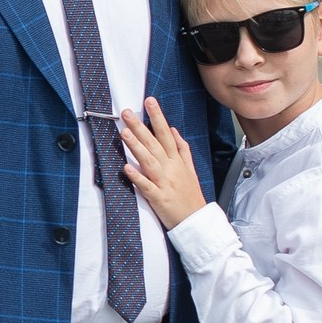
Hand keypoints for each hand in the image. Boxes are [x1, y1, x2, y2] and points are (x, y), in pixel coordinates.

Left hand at [118, 97, 206, 230]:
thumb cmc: (191, 195)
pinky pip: (146, 186)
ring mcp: (164, 183)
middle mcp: (171, 169)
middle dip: (140, 127)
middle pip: (154, 144)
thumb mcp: (190, 169)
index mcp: (177, 161)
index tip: (149, 101)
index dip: (157, 117)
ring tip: (124, 133)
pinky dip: (137, 177)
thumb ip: (182, 149)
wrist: (197, 221)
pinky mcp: (158, 198)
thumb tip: (174, 129)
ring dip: (136, 147)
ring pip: (149, 161)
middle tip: (127, 112)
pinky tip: (126, 168)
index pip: (166, 134)